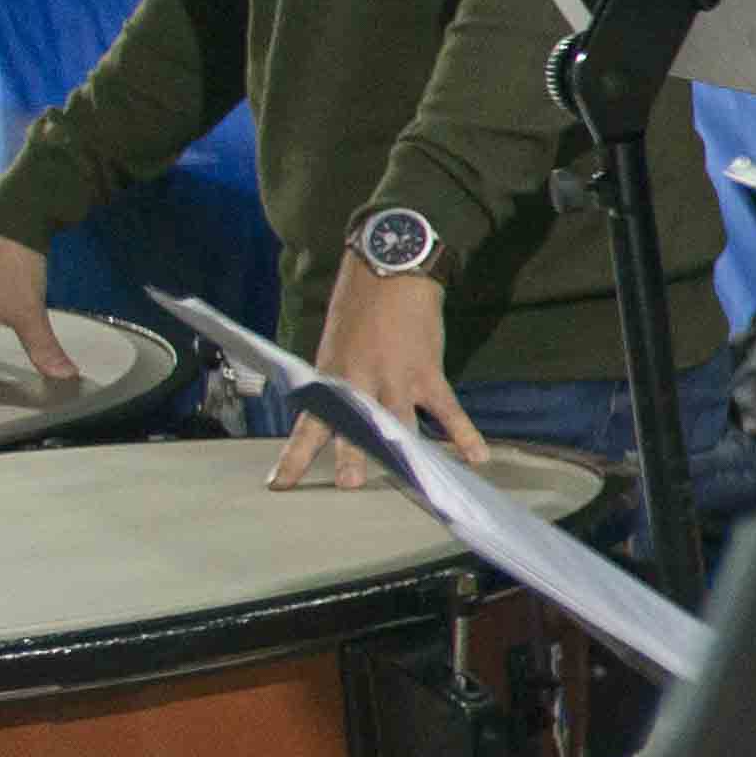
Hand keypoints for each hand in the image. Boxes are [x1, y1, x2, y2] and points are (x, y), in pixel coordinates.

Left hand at [272, 257, 475, 494]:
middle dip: (352, 456)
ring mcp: (395, 378)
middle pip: (354, 426)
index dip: (293, 457)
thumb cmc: (358, 306)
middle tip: (349, 484)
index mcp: (331, 379)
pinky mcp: (427, 371)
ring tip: (413, 479)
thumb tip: (342, 414)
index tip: (278, 485)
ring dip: (406, 451)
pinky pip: (447, 409)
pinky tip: (477, 455)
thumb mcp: (335, 347)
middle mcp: (359, 382)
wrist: (389, 271)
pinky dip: (464, 433)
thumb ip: (339, 382)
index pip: (308, 424)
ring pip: (399, 421)